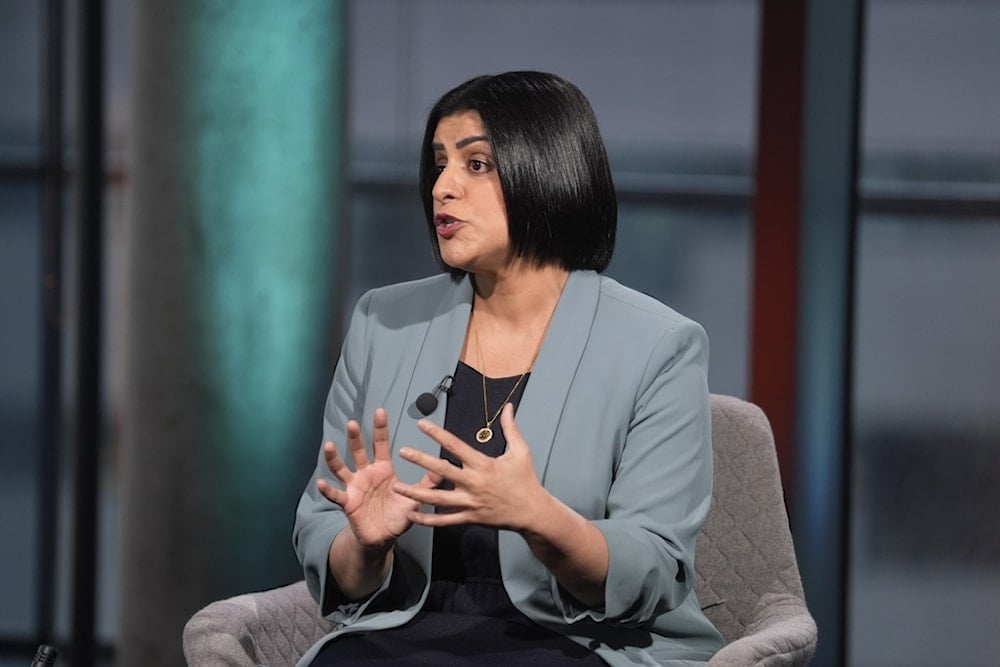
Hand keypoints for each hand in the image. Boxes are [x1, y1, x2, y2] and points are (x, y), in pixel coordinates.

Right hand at [317, 408, 439, 550]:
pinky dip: (327, 490)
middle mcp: (366, 474)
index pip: (380, 445)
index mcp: (383, 470)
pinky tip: (321, 483)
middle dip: (355, 438)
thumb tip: (443, 465)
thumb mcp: (416, 498)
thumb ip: (427, 482)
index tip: (380, 411)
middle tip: (353, 423)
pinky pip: (336, 495)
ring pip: (342, 469)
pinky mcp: (348, 503)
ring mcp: (355, 487)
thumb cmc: (398, 515)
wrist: (384, 538)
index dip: (380, 429)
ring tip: (329, 446)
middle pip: (358, 452)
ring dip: (335, 458)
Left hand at [393, 404, 546, 531]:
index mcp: (483, 465)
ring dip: (415, 494)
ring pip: (437, 499)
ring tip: (397, 488)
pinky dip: (427, 520)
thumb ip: (511, 428)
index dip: (437, 433)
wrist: (533, 512)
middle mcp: (474, 483)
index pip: (455, 446)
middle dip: (420, 460)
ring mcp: (470, 502)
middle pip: (441, 470)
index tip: (421, 425)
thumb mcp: (521, 451)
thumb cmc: (526, 481)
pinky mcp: (470, 518)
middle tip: (402, 451)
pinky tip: (412, 516)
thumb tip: (509, 407)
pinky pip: (445, 521)